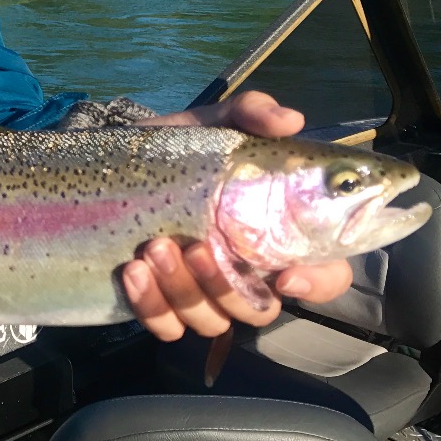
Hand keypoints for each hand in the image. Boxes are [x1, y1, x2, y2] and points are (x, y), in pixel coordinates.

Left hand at [119, 90, 354, 340]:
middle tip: (194, 245)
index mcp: (274, 234)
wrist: (116, 162)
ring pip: (210, 321)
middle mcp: (245, 272)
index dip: (315, 284)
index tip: (285, 275)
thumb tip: (289, 120)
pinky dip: (152, 307)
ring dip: (183, 290)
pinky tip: (133, 271)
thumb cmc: (183, 148)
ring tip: (153, 247)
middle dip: (225, 286)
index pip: (324, 275)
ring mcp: (202, 293)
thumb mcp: (215, 123)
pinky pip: (166, 327)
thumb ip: (252, 113)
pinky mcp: (160, 304)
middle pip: (258, 310)